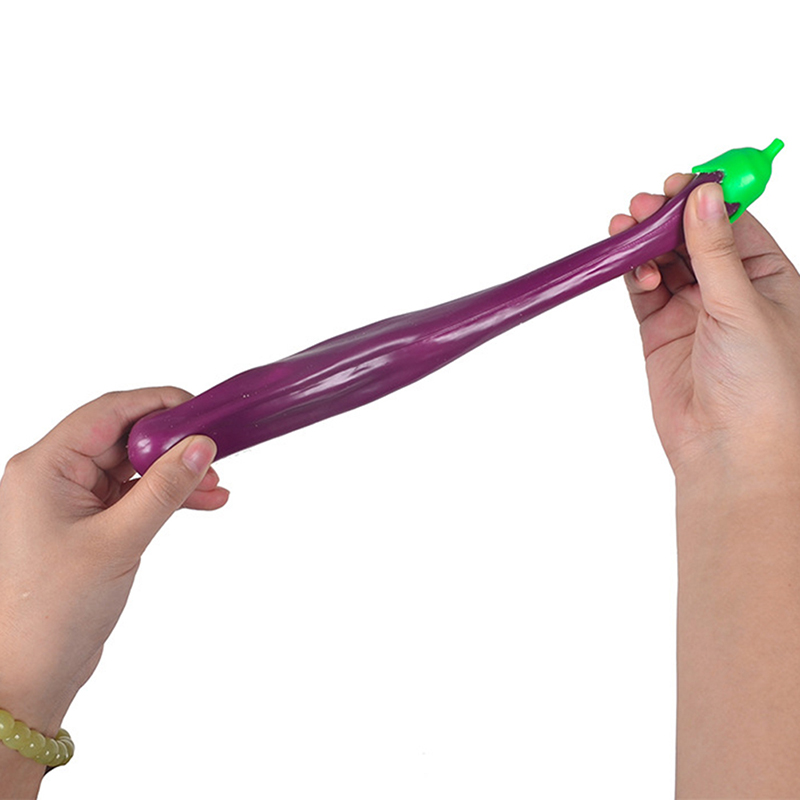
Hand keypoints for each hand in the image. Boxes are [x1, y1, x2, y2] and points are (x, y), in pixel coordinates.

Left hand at [0, 388, 228, 738]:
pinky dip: (168, 497)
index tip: (201, 411)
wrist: (32, 670)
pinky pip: (136, 494)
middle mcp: (55, 475)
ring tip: (216, 487)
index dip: (159, 404)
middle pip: (125, 436)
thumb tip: (200, 446)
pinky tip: (202, 503)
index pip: (109, 412)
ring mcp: (73, 499)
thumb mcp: (119, 540)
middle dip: (174, 445)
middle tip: (216, 454)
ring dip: (176, 474)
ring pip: (135, 466)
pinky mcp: (91, 522)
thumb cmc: (52, 611)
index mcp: (45, 467)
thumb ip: (164, 489)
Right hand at [610, 176, 799, 477]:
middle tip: (644, 206)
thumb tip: (704, 194)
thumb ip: (715, 250)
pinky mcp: (660, 331)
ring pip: (663, 260)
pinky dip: (632, 274)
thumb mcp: (744, 306)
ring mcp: (693, 310)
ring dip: (644, 242)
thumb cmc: (763, 387)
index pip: (735, 221)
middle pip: (692, 235)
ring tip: (626, 231)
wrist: (729, 451)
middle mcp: (731, 290)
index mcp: (769, 278)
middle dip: (667, 217)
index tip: (681, 180)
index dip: (707, 196)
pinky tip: (631, 268)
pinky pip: (642, 290)